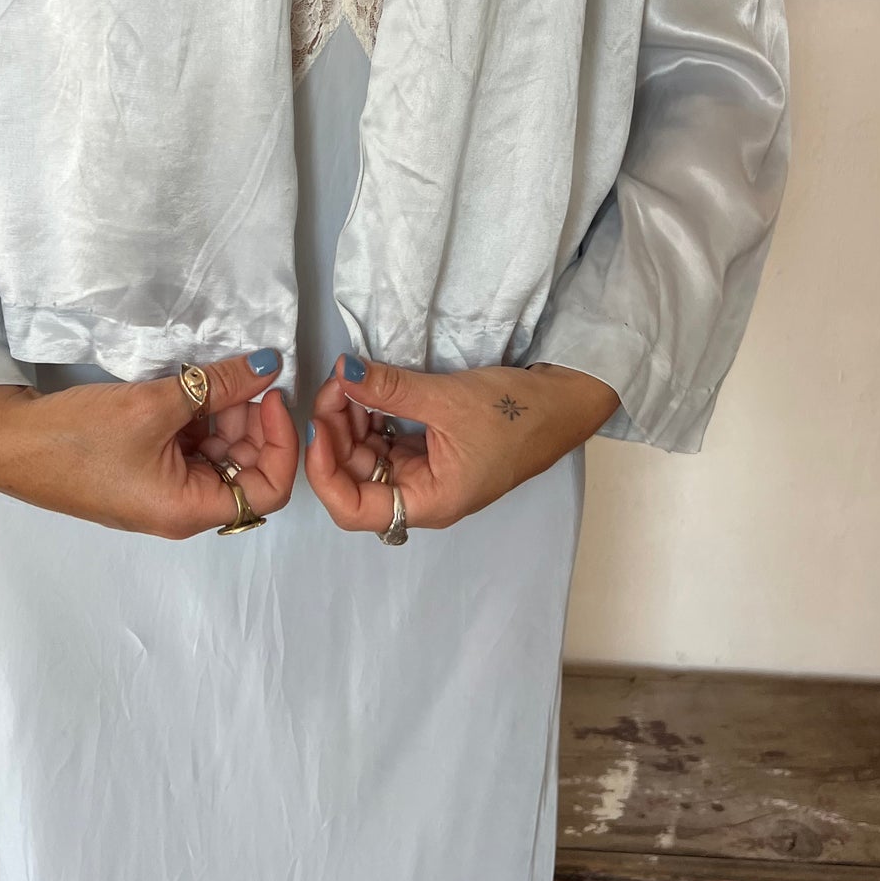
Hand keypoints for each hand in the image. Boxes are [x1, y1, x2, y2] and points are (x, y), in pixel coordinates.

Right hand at [0, 351, 297, 537]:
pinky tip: (189, 388)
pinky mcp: (146, 473)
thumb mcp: (155, 404)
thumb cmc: (76, 437)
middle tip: (243, 376)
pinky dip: (199, 419)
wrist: (9, 443)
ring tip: (212, 377)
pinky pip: (190, 449)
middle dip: (252, 421)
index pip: (269, 489)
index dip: (281, 441)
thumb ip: (219, 384)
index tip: (271, 396)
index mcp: (189, 509)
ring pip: (219, 455)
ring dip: (225, 416)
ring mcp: (163, 493)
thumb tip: (266, 365)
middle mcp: (182, 509)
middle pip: (246, 470)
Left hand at [305, 355, 619, 533]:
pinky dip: (372, 415)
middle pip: (356, 478)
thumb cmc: (515, 413)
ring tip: (350, 381)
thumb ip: (390, 388)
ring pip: (368, 456)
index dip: (324, 472)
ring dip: (352, 421)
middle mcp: (422, 495)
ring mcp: (426, 473)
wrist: (563, 401)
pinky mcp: (432, 451)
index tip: (316, 427)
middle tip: (335, 385)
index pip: (353, 510)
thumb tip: (342, 371)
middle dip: (337, 433)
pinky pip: (387, 440)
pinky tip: (367, 388)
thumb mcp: (448, 399)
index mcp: (428, 502)